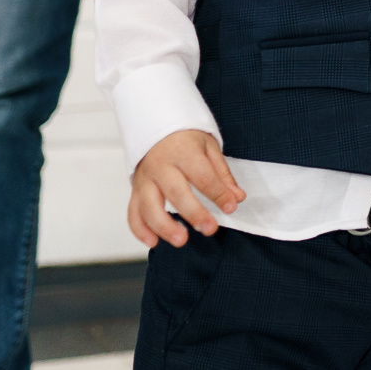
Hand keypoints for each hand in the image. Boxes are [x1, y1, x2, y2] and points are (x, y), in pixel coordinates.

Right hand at [128, 129, 243, 248]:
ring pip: (150, 206)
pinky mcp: (135, 191)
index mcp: (183, 152)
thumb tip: (237, 197)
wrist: (157, 129)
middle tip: (210, 229)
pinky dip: (140, 230)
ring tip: (181, 240)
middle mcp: (161, 166)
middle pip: (176, 192)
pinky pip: (133, 213)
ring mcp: (145, 180)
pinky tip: (153, 242)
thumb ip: (222, 174)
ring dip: (164, 226)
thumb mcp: (209, 148)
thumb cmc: (185, 140)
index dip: (218, 193)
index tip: (231, 206)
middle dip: (194, 213)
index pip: (202, 176)